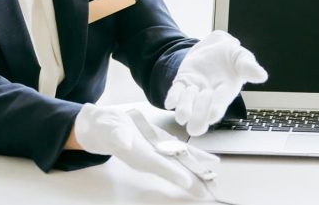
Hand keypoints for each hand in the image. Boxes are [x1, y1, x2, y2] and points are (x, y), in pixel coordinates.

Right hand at [73, 104, 211, 196]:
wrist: (104, 126)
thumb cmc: (104, 127)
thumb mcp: (107, 128)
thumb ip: (116, 135)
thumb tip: (124, 142)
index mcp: (138, 155)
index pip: (158, 166)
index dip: (172, 173)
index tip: (187, 181)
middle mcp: (150, 158)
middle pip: (174, 171)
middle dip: (191, 181)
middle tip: (209, 192)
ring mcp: (158, 153)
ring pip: (181, 164)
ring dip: (198, 172)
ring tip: (214, 181)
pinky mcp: (163, 145)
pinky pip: (182, 153)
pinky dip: (197, 157)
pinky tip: (210, 161)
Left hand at [165, 31, 267, 135]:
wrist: (212, 48)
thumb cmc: (230, 55)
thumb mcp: (241, 56)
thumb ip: (248, 66)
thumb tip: (262, 75)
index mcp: (225, 92)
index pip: (220, 105)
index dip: (215, 110)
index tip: (212, 116)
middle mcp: (208, 97)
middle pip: (201, 115)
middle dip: (197, 115)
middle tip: (199, 103)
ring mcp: (194, 92)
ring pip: (185, 108)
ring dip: (184, 107)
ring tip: (187, 100)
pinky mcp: (181, 84)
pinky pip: (174, 95)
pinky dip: (172, 99)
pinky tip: (171, 101)